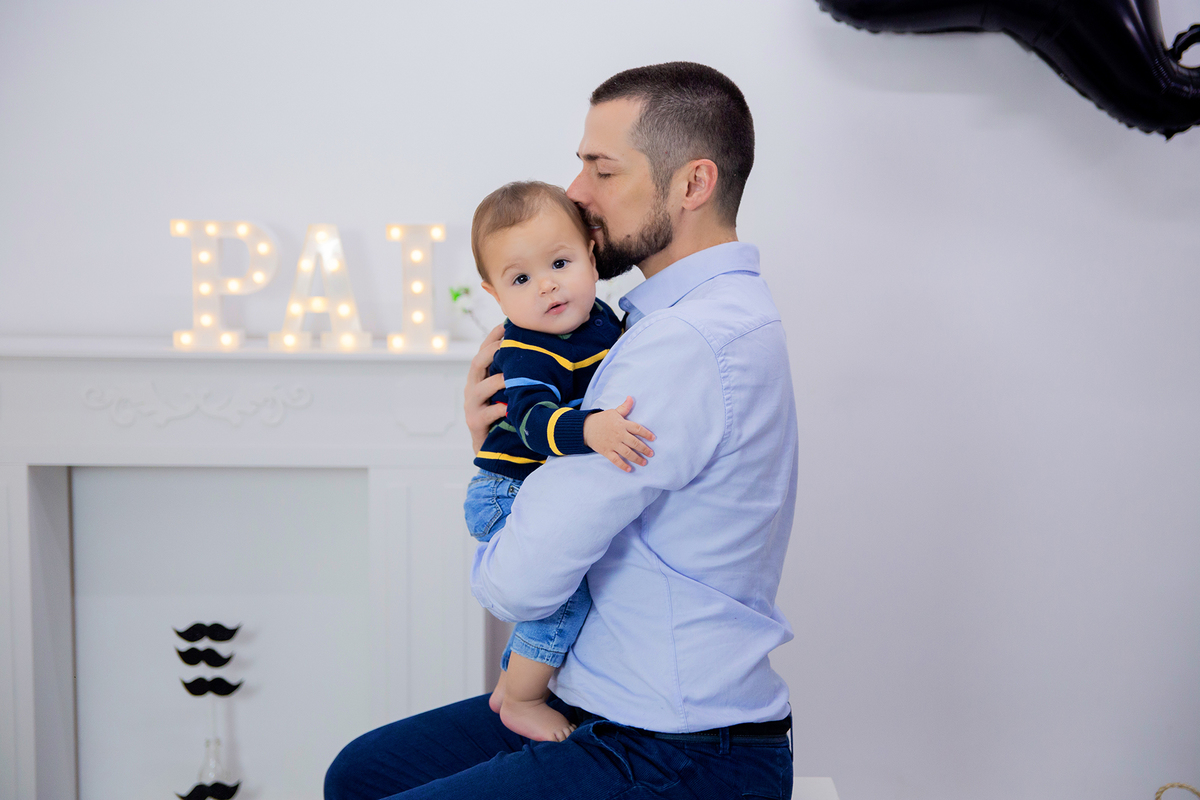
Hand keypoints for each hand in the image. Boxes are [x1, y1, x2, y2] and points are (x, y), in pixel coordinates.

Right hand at [464, 324, 506, 452]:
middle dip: (490, 352)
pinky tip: (508, 408)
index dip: (492, 338)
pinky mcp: (475, 423)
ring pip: (479, 389)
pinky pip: (486, 414)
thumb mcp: (509, 392)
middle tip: (506, 344)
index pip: (483, 352)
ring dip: (495, 381)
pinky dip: (497, 410)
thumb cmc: (505, 415)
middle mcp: (473, 389)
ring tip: (509, 378)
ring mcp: (472, 406)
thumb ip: (515, 375)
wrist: (492, 448)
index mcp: (481, 378)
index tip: (505, 325)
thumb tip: (539, 353)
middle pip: (476, 364)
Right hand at [582, 396, 655, 472]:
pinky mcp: (606, 451)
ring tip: (644, 462)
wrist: (585, 427)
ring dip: (637, 458)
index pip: (637, 429)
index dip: (646, 434)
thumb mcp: (613, 412)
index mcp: (622, 424)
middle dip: (644, 449)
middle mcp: (619, 435)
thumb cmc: (602, 419)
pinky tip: (630, 469)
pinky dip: (623, 465)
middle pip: (634, 442)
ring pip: (627, 452)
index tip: (653, 438)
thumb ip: (624, 408)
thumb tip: (631, 398)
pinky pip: (616, 460)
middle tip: (651, 454)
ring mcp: (613, 444)